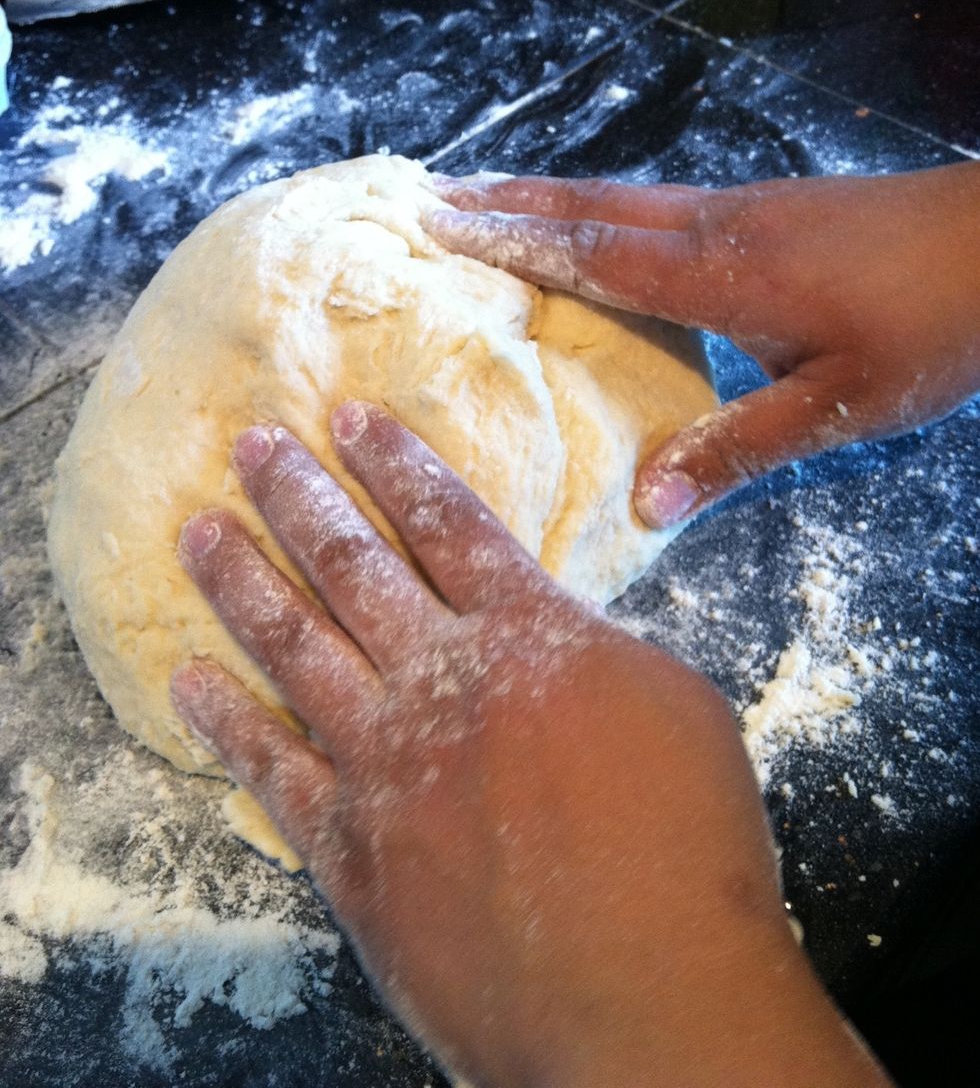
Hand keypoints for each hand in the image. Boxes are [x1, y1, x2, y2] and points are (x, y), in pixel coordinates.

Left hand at [171, 406, 890, 1087]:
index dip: (397, 464)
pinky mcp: (349, 845)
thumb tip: (556, 634)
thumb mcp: (677, 705)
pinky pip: (271, 768)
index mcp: (529, 635)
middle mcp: (442, 679)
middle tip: (252, 445)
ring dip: (242, 580)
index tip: (349, 416)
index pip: (450, 522)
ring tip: (197, 530)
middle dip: (300, 496)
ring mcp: (384, 761)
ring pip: (296, 646)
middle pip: (354, 565)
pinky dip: (226, 721)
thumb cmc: (689, 850)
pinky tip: (190, 681)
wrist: (640, 997)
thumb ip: (597, 651)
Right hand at [425, 162, 979, 527]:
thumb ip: (738, 448)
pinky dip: (601, 203)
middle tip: (434, 194)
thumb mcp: (839, 407)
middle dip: (509, 201)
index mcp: (720, 276)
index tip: (440, 224)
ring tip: (491, 197)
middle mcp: (716, 227)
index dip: (513, 242)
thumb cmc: (929, 327)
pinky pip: (658, 200)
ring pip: (624, 194)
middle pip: (593, 205)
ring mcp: (743, 207)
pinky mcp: (769, 205)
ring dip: (550, 194)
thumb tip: (646, 505)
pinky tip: (600, 220)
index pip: (593, 254)